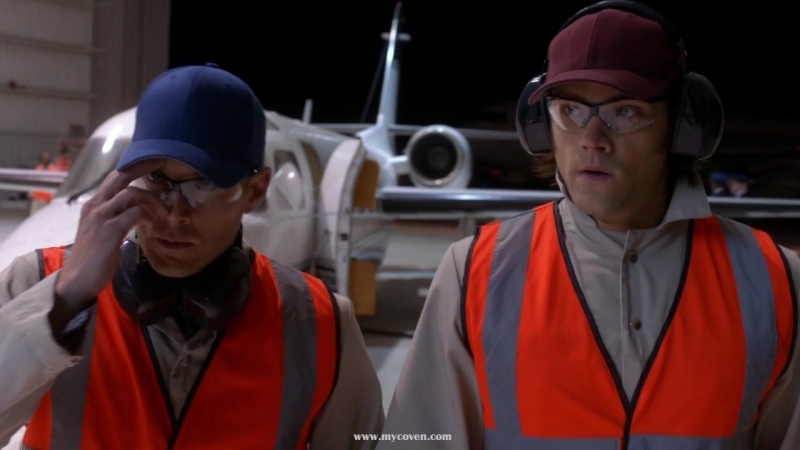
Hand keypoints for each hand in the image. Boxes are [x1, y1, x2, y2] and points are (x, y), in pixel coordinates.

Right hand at [53, 159, 167, 312]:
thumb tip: (135, 209)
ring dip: (151, 200)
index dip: (134, 170)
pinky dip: (147, 216)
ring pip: (131, 193)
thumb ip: (114, 215)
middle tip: (162, 182)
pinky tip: (152, 224)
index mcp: (93, 204)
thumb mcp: (100, 228)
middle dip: (144, 174)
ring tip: (162, 211)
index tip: (152, 171)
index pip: (113, 177)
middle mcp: (96, 205)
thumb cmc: (92, 256)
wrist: (77, 278)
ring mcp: (102, 216)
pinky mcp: (110, 230)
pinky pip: (134, 213)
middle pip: (121, 177)